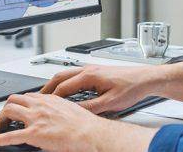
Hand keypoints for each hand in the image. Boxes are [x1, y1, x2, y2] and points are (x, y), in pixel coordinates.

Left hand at [0, 93, 104, 151]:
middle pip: (14, 99)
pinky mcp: (33, 134)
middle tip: (6, 117)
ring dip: (0, 119)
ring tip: (0, 127)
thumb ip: (58, 110)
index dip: (21, 103)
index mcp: (50, 99)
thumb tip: (55, 115)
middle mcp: (40, 105)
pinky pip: (9, 136)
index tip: (20, 109)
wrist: (89, 132)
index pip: (28, 96)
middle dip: (7, 108)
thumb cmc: (85, 124)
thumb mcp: (70, 109)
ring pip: (9, 111)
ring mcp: (35, 119)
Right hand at [40, 65, 160, 113]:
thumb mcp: (109, 103)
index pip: (62, 87)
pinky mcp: (97, 71)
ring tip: (47, 95)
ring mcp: (92, 69)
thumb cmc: (132, 87)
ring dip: (55, 84)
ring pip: (67, 74)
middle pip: (60, 77)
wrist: (146, 78)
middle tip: (36, 98)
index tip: (42, 106)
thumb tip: (75, 112)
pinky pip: (75, 76)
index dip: (50, 98)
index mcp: (89, 75)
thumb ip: (90, 108)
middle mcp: (89, 69)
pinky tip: (66, 91)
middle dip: (47, 88)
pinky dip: (65, 83)